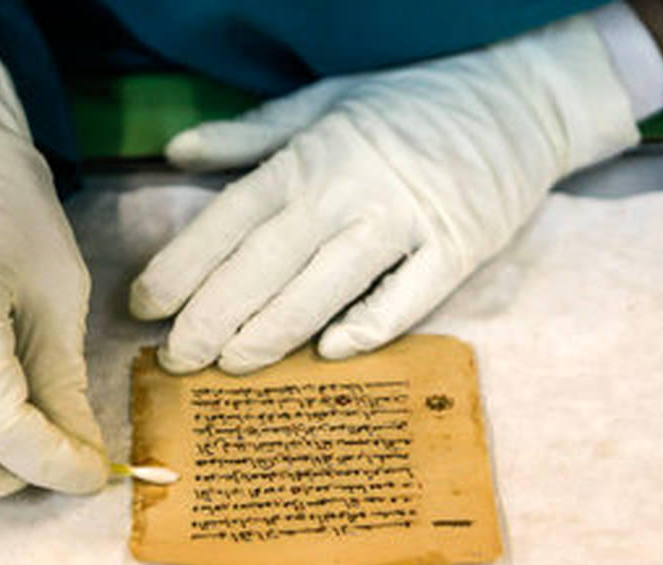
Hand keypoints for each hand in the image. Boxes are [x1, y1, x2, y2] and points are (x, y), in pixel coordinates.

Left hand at [130, 16, 639, 373]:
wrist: (518, 100)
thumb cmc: (409, 103)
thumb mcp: (323, 101)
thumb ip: (249, 135)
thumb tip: (177, 153)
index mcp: (309, 156)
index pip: (228, 220)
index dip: (180, 267)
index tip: (144, 306)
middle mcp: (348, 190)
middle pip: (263, 265)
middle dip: (210, 318)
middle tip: (175, 358)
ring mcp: (404, 221)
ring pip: (322, 290)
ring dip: (269, 334)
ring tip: (229, 366)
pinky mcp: (456, 250)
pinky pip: (405, 301)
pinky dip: (366, 329)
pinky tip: (329, 353)